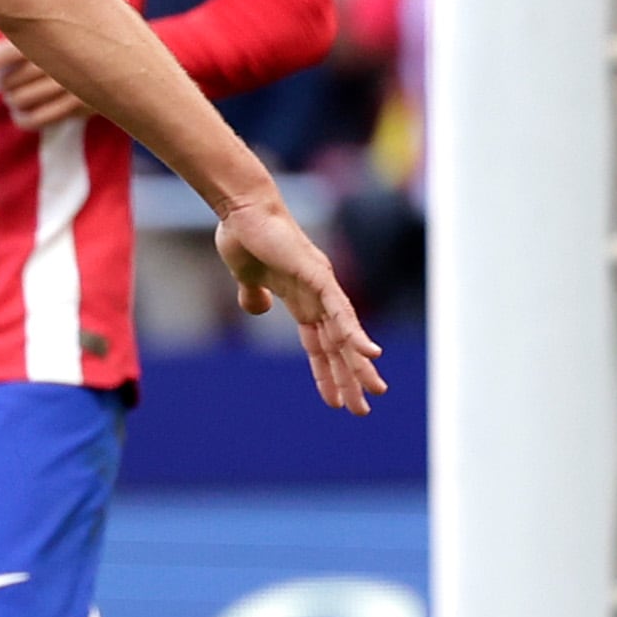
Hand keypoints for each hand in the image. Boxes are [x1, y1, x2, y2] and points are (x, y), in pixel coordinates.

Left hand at [0, 35, 87, 130]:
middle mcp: (60, 62)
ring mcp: (71, 86)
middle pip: (7, 82)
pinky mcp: (79, 106)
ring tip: (17, 94)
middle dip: (1, 82)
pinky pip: (34, 119)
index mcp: (52, 38)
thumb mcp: (57, 29)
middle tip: (5, 79)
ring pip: (19, 101)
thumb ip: (26, 37)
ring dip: (12, 100)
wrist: (129, 55)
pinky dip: (22, 117)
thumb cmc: (81, 39)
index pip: (7, 53)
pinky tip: (22, 111)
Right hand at [213, 195, 387, 415]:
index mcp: (301, 300)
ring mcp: (321, 287)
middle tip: (364, 408)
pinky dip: (355, 333)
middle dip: (350, 378)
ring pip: (345, 335)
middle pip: (338, 346)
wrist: (242, 208)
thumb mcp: (245, 276)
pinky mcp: (318, 276)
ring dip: (360, 365)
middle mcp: (318, 296)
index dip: (326, 373)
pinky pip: (340, 311)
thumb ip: (254, 294)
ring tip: (375, 391)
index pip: (318, 344)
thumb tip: (257, 310)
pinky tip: (370, 354)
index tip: (334, 400)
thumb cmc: (242, 234)